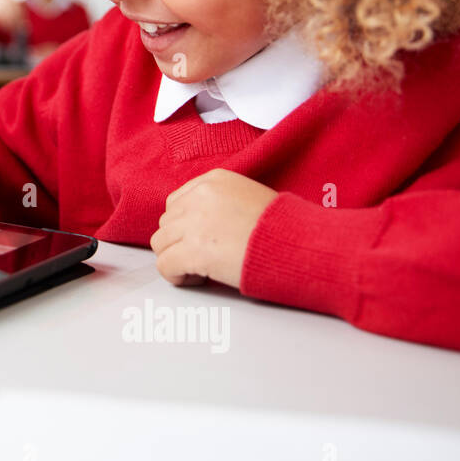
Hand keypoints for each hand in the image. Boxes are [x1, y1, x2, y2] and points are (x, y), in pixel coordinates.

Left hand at [149, 168, 278, 288]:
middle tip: (203, 257)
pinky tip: (197, 279)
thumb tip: (201, 224)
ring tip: (200, 269)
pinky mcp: (193, 250)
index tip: (200, 239)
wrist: (299, 246)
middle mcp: (199, 197)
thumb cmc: (283, 229)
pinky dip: (176, 275)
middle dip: (180, 242)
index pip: (176, 202)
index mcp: (214, 181)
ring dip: (176, 258)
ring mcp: (194, 222)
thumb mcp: (250, 198)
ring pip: (160, 243)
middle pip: (166, 223)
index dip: (185, 225)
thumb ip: (220, 203)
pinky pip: (164, 265)